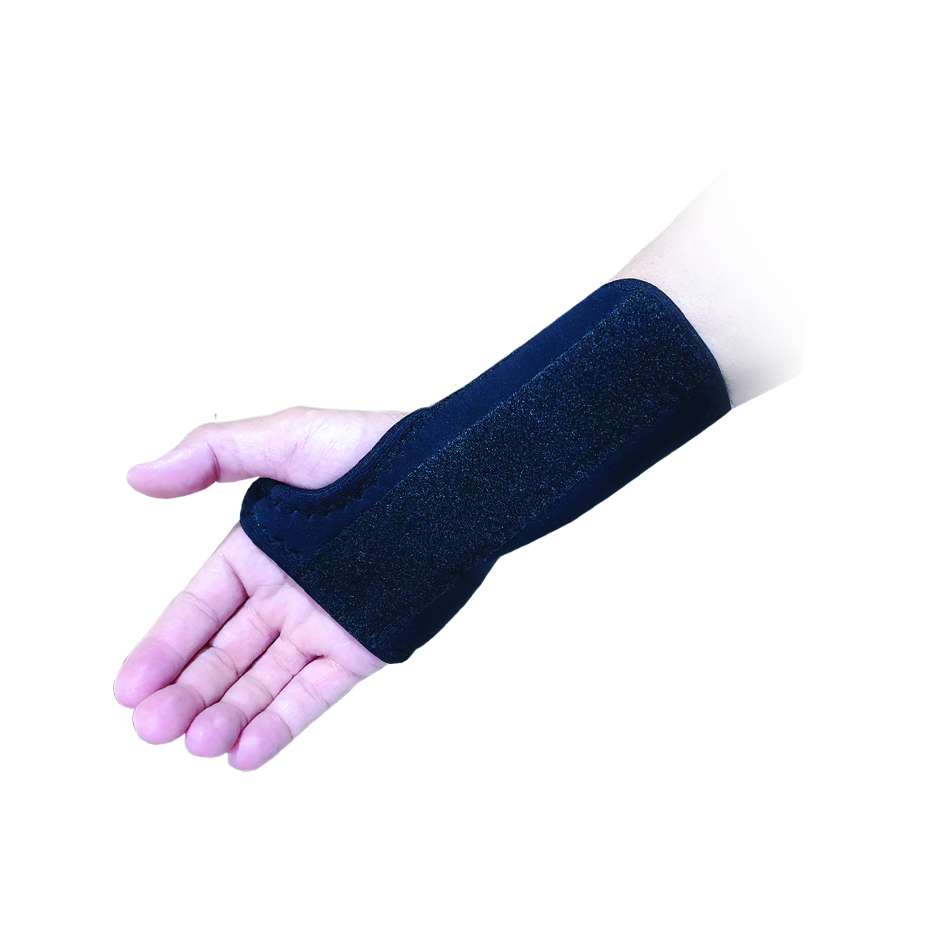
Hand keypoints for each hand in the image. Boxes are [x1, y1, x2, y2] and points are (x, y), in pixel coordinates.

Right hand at [114, 406, 405, 769]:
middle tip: (150, 728)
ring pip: (263, 680)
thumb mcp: (286, 439)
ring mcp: (323, 625)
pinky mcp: (363, 648)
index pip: (197, 609)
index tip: (125, 688)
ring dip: (227, 714)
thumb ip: (211, 455)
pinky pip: (314, 692)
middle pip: (223, 654)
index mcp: (258, 552)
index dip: (160, 647)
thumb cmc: (370, 449)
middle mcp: (284, 595)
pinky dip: (281, 723)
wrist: (452, 477)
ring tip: (194, 744)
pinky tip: (244, 753)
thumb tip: (137, 476)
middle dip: (185, 691)